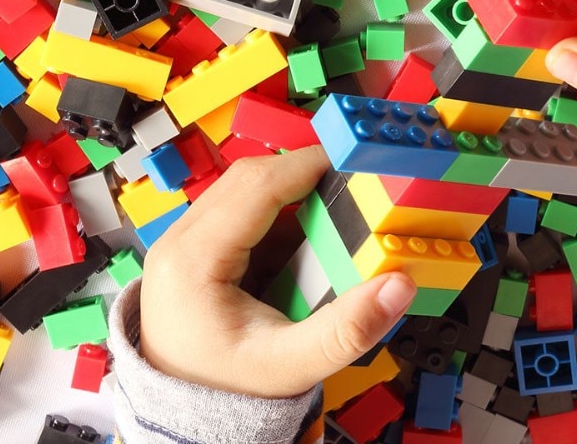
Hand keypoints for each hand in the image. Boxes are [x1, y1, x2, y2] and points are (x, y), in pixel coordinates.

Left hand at [138, 146, 416, 398]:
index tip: (354, 161)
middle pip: (251, 180)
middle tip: (356, 190)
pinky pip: (244, 215)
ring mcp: (186, 244)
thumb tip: (396, 287)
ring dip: (295, 201)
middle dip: (308, 180)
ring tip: (337, 224)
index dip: (310, 165)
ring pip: (247, 193)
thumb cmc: (222, 391)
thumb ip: (347, 328)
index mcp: (192, 259)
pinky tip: (309, 248)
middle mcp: (180, 242)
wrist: (184, 414)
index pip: (257, 184)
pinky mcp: (199, 252)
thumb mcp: (291, 364)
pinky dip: (282, 222)